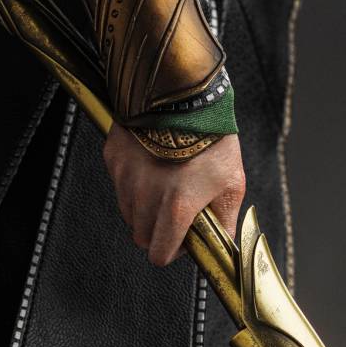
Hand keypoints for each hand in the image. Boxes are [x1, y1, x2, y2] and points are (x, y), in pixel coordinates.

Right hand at [103, 124, 245, 266]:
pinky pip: (119, 185)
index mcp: (176, 208)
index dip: (170, 251)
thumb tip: (221, 242)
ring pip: (129, 212)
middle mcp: (145, 197)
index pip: (159, 254)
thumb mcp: (231, 182)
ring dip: (143, 208)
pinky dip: (133, 183)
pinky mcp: (114, 158)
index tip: (179, 240)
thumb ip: (224, 220)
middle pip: (141, 236)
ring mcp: (126, 178)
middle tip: (172, 213)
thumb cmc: (213, 136)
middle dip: (156, 231)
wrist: (186, 92)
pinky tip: (151, 165)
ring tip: (163, 185)